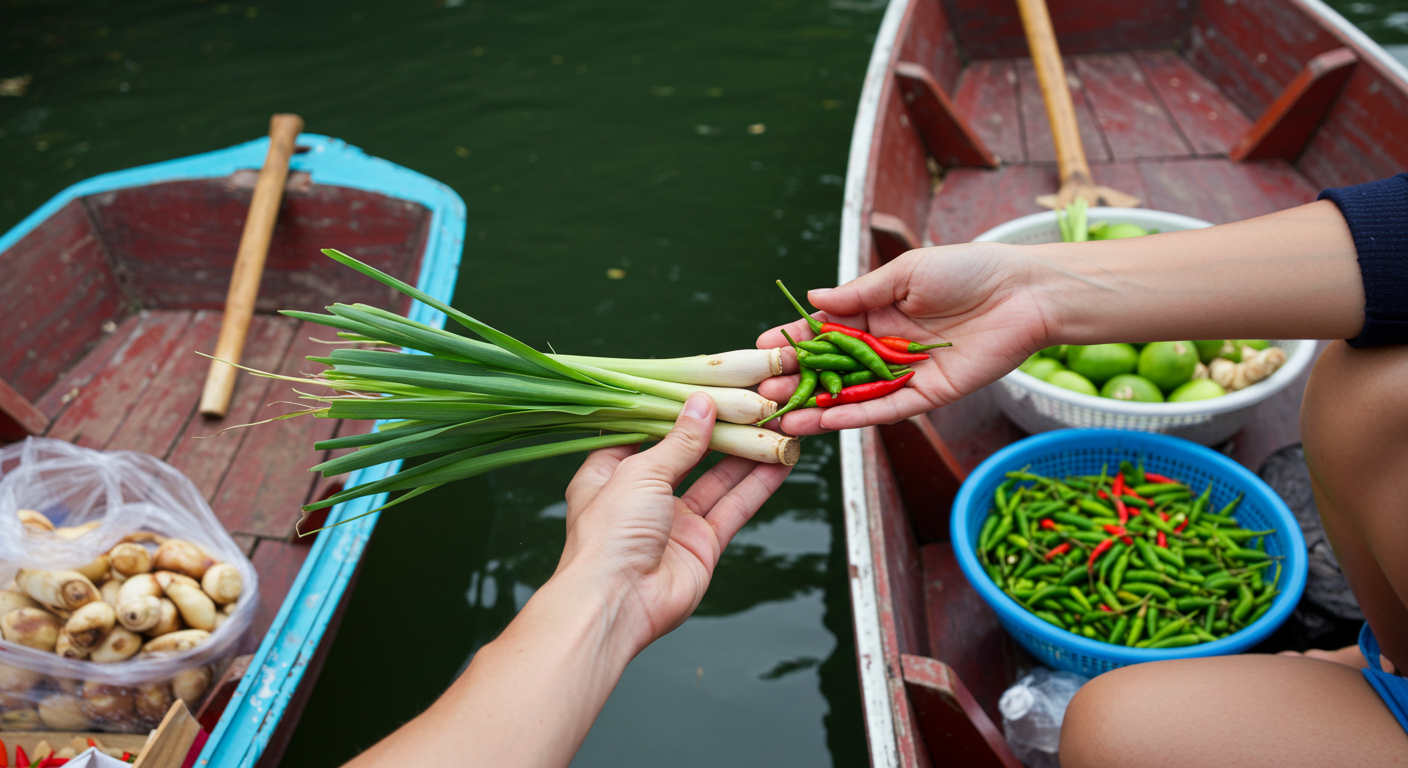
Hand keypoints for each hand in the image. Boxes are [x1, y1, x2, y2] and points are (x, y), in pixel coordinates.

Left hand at [554, 392, 793, 654]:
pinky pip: (734, 506)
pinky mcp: (703, 544)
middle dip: (720, 428)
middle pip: (688, 452)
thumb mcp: (639, 473)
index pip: (647, 431)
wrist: (617, 604)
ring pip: (718, 478)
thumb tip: (701, 405)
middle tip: (753, 402)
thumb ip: (678, 440)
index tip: (707, 385)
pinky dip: (758, 484)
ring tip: (776, 423)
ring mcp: (674, 521)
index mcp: (610, 473)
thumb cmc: (608, 536)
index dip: (676, 409)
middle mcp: (643, 495)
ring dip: (746, 452)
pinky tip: (780, 460)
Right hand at [757, 242, 1051, 433]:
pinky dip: (854, 418)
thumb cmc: (968, 270)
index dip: (793, 341)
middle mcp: (885, 346)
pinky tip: (823, 423)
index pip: (824, 331)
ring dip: (816, 408)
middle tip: (760, 391)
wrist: (1024, 292)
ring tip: (781, 416)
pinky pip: (885, 410)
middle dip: (795, 380)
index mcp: (877, 312)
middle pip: (831, 369)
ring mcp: (904, 373)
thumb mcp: (906, 272)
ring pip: (852, 396)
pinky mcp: (927, 395)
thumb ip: (860, 293)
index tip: (758, 348)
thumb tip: (812, 299)